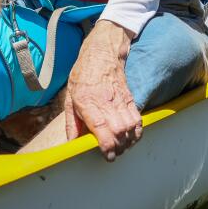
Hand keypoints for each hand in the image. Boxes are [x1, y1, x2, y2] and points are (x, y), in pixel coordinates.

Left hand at [64, 19, 141, 160]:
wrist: (101, 52)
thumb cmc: (83, 74)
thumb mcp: (69, 97)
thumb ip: (71, 123)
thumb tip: (71, 144)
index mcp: (87, 102)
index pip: (102, 129)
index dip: (106, 146)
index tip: (107, 156)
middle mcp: (106, 102)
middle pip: (119, 132)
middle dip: (118, 148)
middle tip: (112, 155)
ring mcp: (120, 100)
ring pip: (130, 127)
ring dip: (128, 142)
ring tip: (121, 148)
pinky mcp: (129, 98)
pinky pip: (137, 119)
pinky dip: (137, 132)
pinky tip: (131, 138)